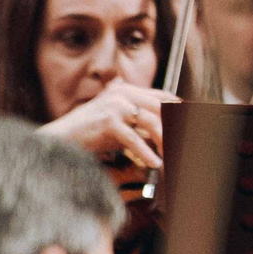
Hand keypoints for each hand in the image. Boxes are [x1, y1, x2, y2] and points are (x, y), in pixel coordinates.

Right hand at [40, 83, 175, 169]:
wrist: (60, 139)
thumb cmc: (90, 133)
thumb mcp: (117, 121)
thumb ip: (137, 120)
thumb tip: (163, 129)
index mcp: (125, 90)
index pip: (161, 95)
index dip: (178, 107)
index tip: (192, 120)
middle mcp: (122, 93)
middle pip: (160, 108)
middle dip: (174, 126)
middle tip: (185, 142)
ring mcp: (115, 106)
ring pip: (151, 123)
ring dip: (165, 141)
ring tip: (172, 155)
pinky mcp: (108, 122)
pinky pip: (134, 139)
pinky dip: (146, 153)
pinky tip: (154, 163)